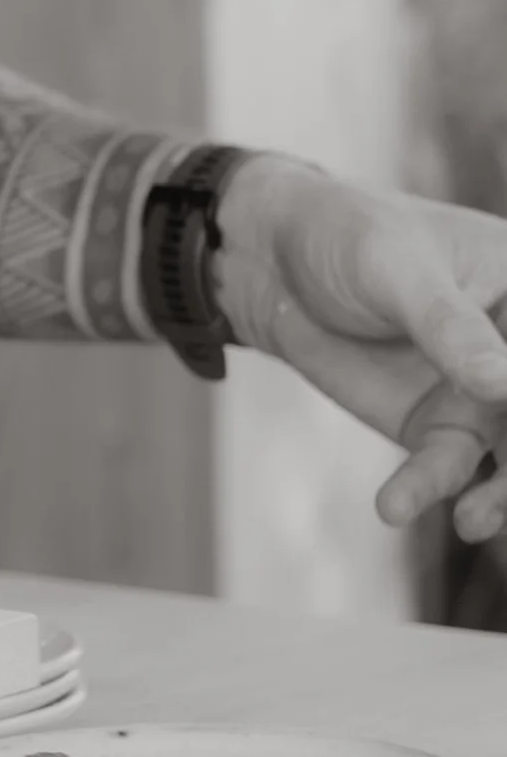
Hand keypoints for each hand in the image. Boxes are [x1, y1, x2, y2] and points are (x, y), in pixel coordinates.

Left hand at [215, 157, 506, 536]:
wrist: (272, 263)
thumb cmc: (346, 236)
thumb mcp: (395, 266)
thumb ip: (450, 326)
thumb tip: (505, 383)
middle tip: (506, 492)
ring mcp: (480, 397)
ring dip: (499, 497)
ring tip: (471, 521)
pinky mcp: (434, 430)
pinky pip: (443, 470)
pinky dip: (425, 491)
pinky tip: (393, 505)